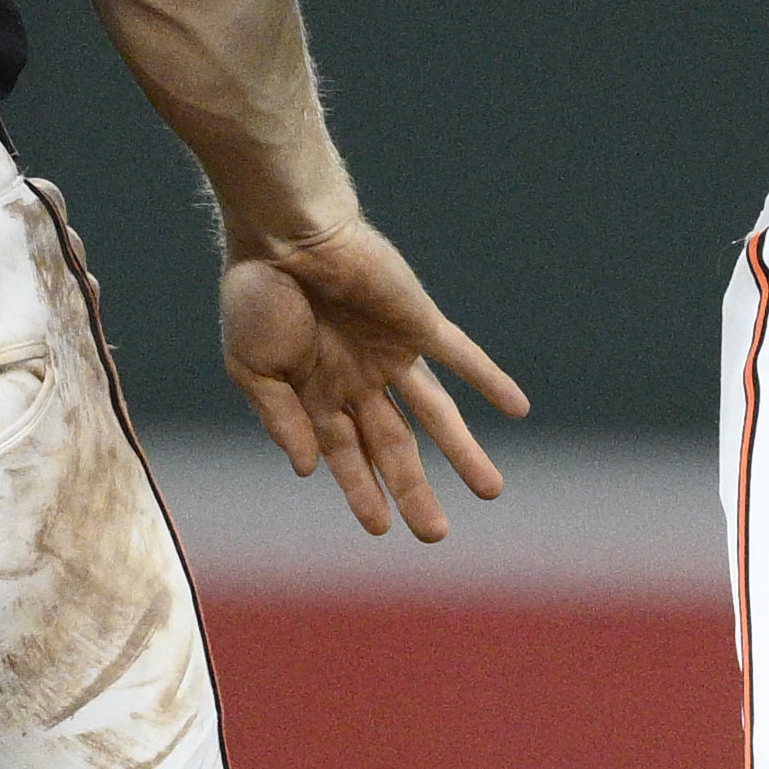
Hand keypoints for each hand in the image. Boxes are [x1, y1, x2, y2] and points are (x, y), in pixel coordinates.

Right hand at [213, 213, 525, 540]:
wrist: (283, 233)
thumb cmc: (256, 295)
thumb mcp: (250, 368)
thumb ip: (280, 420)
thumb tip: (310, 472)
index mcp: (315, 393)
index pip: (347, 456)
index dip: (362, 492)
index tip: (379, 531)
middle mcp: (358, 379)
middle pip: (395, 446)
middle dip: (414, 491)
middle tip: (436, 535)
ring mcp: (391, 352)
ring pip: (435, 413)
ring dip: (462, 451)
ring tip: (490, 491)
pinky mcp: (417, 323)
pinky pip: (462, 355)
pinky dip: (489, 380)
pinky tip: (518, 410)